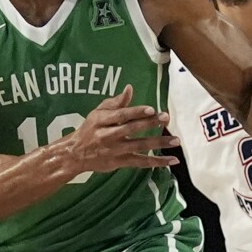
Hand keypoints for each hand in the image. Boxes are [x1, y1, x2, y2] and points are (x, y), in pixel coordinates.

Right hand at [61, 86, 179, 173]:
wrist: (76, 154)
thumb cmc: (89, 129)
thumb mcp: (97, 113)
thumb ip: (115, 102)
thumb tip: (130, 89)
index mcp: (102, 120)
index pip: (121, 115)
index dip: (137, 112)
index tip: (152, 109)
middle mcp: (108, 135)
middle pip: (131, 129)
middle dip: (150, 123)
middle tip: (166, 118)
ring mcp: (115, 150)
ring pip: (139, 146)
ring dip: (158, 143)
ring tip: (175, 141)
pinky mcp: (120, 162)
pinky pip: (141, 162)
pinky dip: (157, 162)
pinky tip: (171, 160)